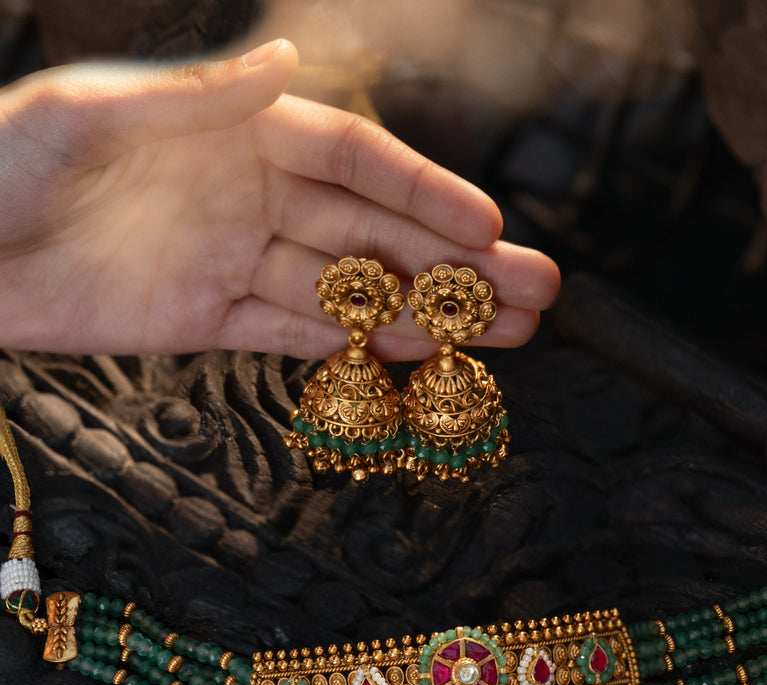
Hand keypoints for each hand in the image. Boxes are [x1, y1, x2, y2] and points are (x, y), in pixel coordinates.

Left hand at [0, 39, 558, 357]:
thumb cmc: (4, 166)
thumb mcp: (91, 115)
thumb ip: (198, 99)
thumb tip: (288, 64)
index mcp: (234, 128)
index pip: (353, 160)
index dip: (425, 194)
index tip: (490, 228)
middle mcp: (247, 191)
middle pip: (372, 231)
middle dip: (455, 263)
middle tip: (536, 296)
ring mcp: (232, 258)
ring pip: (349, 291)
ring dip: (427, 314)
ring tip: (504, 337)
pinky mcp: (206, 319)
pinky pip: (296, 337)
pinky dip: (354, 350)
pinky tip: (417, 360)